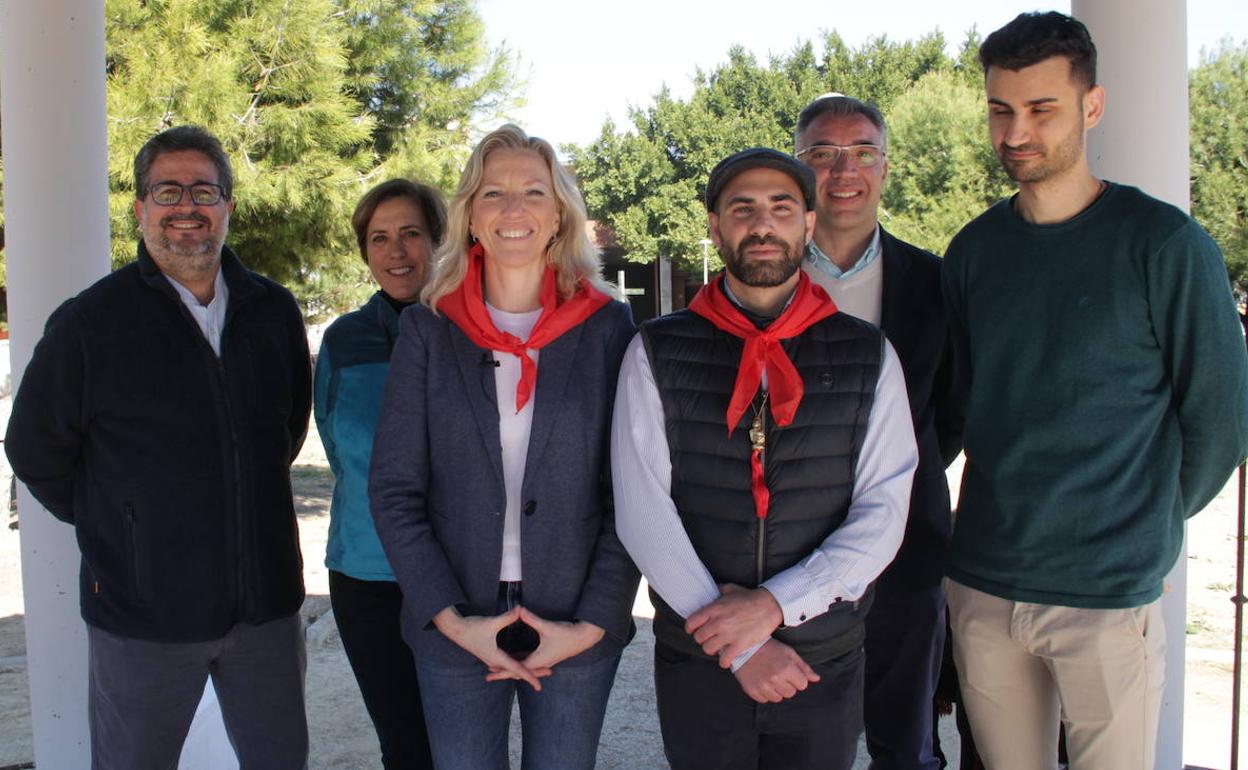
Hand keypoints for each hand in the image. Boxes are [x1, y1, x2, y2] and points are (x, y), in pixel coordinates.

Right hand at [432, 606, 544, 690]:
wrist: (455, 629)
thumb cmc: (471, 627)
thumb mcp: (491, 622)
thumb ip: (507, 617)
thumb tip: (520, 609)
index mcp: (497, 657)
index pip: (517, 669)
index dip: (530, 677)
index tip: (539, 685)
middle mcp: (495, 661)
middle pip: (517, 670)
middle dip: (533, 672)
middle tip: (549, 672)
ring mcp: (493, 658)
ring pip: (512, 666)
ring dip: (525, 668)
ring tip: (540, 669)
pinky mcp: (491, 653)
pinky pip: (507, 662)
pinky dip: (517, 663)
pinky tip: (522, 661)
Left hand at [484, 607, 604, 684]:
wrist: (584, 638)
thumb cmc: (567, 633)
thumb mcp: (547, 626)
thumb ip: (531, 618)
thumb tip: (519, 610)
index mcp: (538, 660)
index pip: (515, 668)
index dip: (501, 671)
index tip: (489, 674)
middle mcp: (540, 663)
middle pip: (518, 671)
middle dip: (503, 672)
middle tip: (488, 675)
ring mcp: (544, 660)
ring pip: (524, 667)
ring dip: (512, 668)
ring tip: (497, 669)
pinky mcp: (547, 655)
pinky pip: (530, 661)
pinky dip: (520, 661)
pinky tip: (515, 658)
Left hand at [685, 583, 782, 667]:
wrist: (770, 605)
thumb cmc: (750, 597)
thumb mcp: (731, 589)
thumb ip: (718, 590)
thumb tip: (712, 589)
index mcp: (714, 609)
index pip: (691, 623)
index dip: (691, 628)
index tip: (694, 630)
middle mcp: (718, 622)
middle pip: (698, 638)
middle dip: (703, 639)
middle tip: (709, 638)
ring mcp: (728, 635)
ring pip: (708, 649)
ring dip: (712, 650)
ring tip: (718, 647)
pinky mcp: (739, 645)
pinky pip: (724, 660)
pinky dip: (724, 661)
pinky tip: (727, 658)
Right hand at [732, 639, 819, 702]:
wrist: (744, 649)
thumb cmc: (769, 649)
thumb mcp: (789, 653)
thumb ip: (804, 667)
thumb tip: (816, 679)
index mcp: (786, 668)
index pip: (802, 685)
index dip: (797, 679)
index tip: (790, 672)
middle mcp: (775, 679)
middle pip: (791, 693)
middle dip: (787, 685)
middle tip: (779, 674)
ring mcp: (763, 686)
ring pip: (778, 699)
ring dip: (776, 690)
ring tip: (770, 678)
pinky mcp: (752, 691)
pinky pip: (765, 700)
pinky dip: (765, 693)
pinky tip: (761, 682)